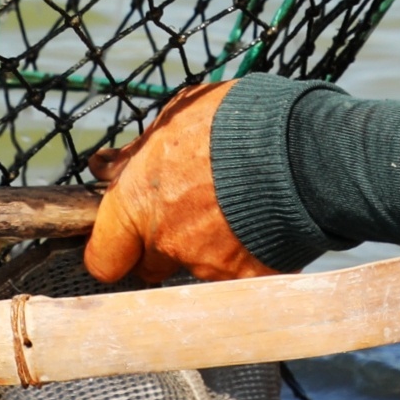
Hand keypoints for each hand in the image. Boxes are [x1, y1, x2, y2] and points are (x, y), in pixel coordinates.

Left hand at [83, 82, 276, 284]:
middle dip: (163, 246)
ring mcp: (207, 264)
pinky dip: (249, 257)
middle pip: (150, 266)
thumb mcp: (174, 121)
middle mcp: (166, 241)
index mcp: (137, 204)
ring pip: (196, 268)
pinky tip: (264, 226)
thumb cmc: (232, 122)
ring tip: (238, 208)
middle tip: (190, 211)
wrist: (297, 145)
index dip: (113, 249)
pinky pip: (240, 277)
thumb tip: (103, 166)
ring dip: (209, 247)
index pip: (103, 259)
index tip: (126, 235)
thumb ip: (135, 154)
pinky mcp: (248, 276)